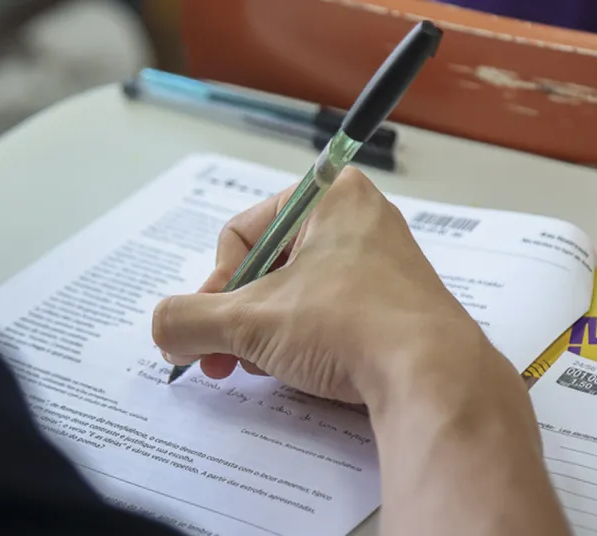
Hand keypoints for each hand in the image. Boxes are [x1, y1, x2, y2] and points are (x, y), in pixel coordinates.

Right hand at [151, 167, 511, 407]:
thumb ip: (190, 319)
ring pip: (298, 295)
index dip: (216, 285)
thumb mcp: (251, 322)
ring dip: (266, 334)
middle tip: (220, 357)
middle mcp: (359, 220)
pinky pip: (332, 315)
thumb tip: (162, 329)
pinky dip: (304, 342)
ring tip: (260, 368)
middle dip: (237, 317)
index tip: (209, 328)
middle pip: (268, 267)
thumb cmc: (349, 324)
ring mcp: (382, 265)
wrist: (433, 376)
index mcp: (329, 196)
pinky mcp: (396, 306)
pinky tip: (298, 371)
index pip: (243, 234)